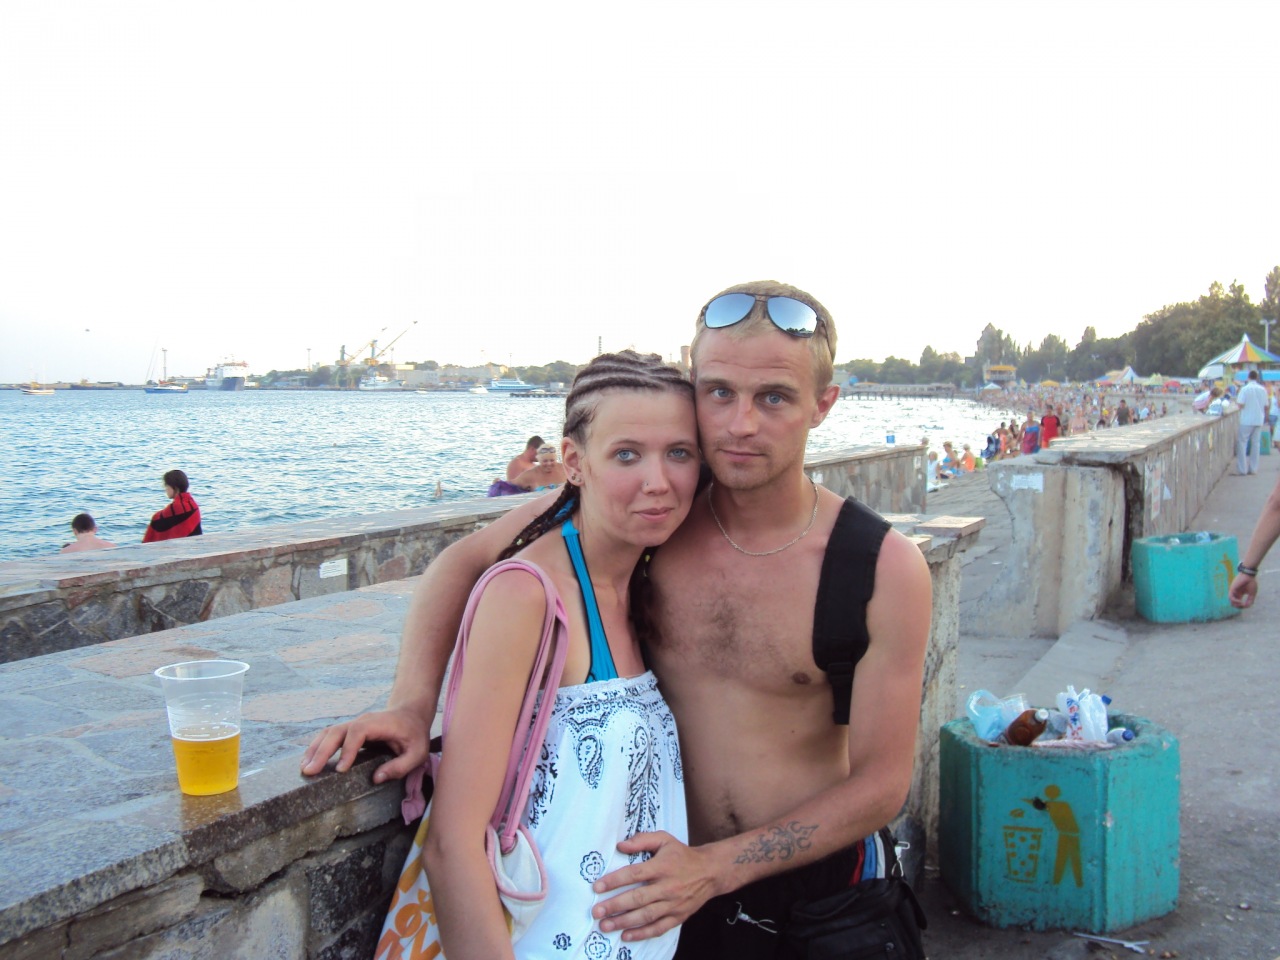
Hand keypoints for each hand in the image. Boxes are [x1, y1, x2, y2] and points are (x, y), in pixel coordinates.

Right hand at [300, 706, 431, 782]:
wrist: (410, 713)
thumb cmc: (415, 734)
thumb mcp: (417, 752)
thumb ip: (400, 766)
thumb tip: (376, 778)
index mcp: (378, 724)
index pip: (357, 733)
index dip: (348, 750)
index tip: (341, 769)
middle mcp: (362, 721)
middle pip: (337, 732)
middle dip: (322, 751)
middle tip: (310, 772)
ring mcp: (353, 725)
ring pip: (329, 733)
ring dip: (315, 749)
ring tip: (304, 768)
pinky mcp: (349, 731)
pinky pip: (329, 737)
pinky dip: (317, 747)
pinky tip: (309, 761)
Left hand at [590, 833, 718, 941]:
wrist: (710, 871)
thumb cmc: (682, 854)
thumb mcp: (664, 839)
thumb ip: (642, 840)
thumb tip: (620, 846)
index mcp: (662, 866)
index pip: (634, 874)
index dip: (615, 881)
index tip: (597, 887)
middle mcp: (667, 886)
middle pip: (637, 898)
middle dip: (615, 906)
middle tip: (596, 912)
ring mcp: (674, 904)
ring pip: (646, 915)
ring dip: (624, 922)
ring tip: (605, 926)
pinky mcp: (678, 916)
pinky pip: (659, 928)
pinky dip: (642, 933)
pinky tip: (626, 936)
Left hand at [1229, 573, 1258, 608]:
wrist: (1249, 575)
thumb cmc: (1251, 583)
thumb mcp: (1252, 594)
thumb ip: (1250, 600)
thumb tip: (1247, 606)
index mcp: (1240, 594)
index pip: (1238, 603)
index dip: (1242, 606)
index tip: (1247, 606)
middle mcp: (1236, 593)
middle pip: (1233, 603)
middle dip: (1238, 607)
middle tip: (1243, 606)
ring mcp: (1233, 591)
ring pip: (1231, 601)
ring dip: (1236, 605)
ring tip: (1241, 604)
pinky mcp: (1232, 589)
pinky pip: (1231, 597)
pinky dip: (1235, 601)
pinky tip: (1240, 601)